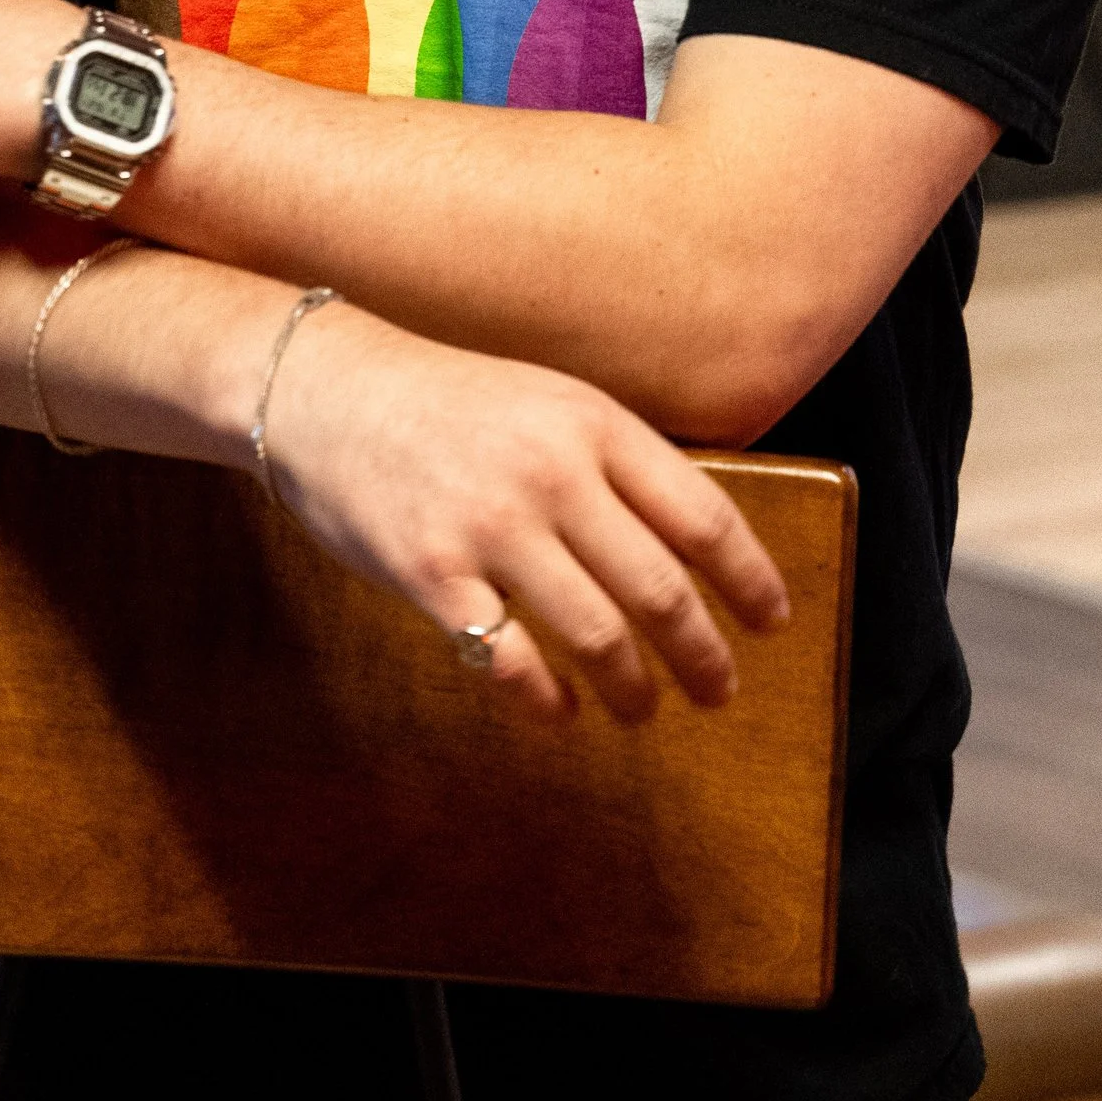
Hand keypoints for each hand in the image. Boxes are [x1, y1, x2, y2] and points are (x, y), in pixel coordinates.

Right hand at [256, 300, 790, 726]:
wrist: (328, 390)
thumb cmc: (447, 402)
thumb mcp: (545, 402)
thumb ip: (611, 461)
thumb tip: (689, 542)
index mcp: (592, 424)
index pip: (702, 515)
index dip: (749, 578)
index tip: (773, 620)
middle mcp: (553, 474)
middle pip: (661, 587)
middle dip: (702, 653)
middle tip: (719, 689)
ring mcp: (491, 526)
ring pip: (598, 634)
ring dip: (633, 688)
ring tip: (642, 708)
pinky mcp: (433, 574)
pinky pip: (511, 660)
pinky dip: (547, 700)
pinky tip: (561, 711)